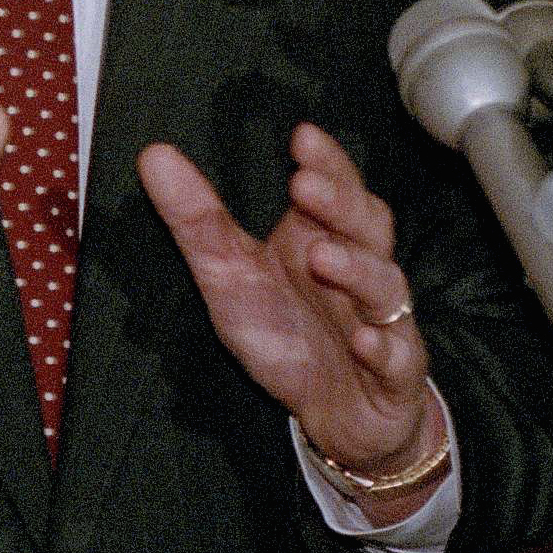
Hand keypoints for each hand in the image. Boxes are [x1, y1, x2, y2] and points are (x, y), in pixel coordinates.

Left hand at [138, 123, 445, 520]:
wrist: (338, 416)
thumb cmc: (287, 334)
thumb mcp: (229, 276)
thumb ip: (197, 220)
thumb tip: (154, 155)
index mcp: (322, 238)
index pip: (336, 188)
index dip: (326, 162)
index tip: (301, 136)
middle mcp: (359, 272)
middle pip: (367, 225)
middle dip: (340, 202)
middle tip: (303, 184)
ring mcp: (382, 321)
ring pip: (385, 286)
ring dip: (358, 269)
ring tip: (321, 255)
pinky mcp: (395, 372)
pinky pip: (398, 357)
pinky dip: (384, 347)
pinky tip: (365, 341)